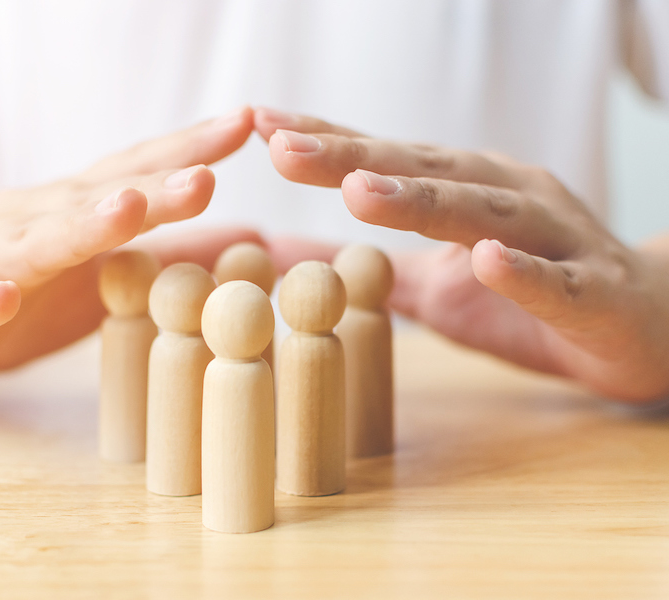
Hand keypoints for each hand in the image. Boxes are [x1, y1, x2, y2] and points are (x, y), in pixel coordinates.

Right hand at [0, 107, 258, 397]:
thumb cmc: (16, 293)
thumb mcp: (103, 278)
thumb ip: (170, 257)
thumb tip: (252, 241)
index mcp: (71, 212)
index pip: (133, 172)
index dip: (186, 149)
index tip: (244, 124)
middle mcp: (29, 221)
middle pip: (95, 201)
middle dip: (152, 189)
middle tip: (206, 178)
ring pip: (33, 241)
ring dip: (80, 226)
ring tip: (124, 212)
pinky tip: (2, 297)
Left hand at [255, 108, 668, 402]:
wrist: (638, 325)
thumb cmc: (527, 297)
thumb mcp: (429, 287)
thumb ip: (362, 271)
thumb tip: (277, 260)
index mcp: (465, 190)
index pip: (385, 160)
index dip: (324, 142)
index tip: (259, 123)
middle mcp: (504, 195)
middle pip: (420, 172)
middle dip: (350, 158)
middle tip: (282, 147)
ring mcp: (551, 237)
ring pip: (481, 213)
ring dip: (420, 201)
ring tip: (359, 189)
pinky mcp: (589, 289)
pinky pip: (552, 280)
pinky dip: (518, 271)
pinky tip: (485, 259)